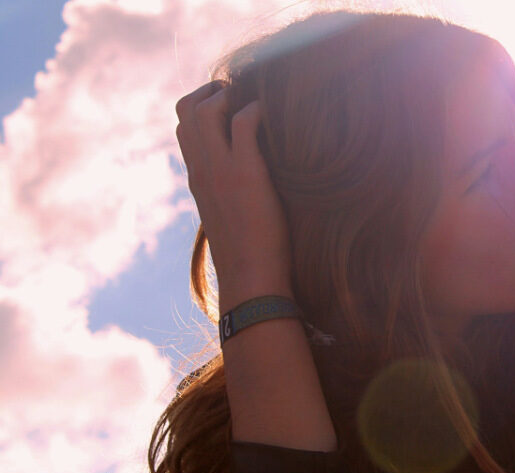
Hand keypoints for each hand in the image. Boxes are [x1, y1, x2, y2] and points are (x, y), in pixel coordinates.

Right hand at [175, 81, 292, 307]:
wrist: (251, 279)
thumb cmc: (248, 256)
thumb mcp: (230, 220)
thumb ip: (229, 197)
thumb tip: (246, 191)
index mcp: (197, 179)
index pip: (184, 129)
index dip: (200, 108)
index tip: (226, 105)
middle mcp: (201, 170)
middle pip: (185, 111)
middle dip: (209, 92)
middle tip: (237, 94)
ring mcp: (220, 170)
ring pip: (206, 110)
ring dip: (228, 95)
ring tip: (250, 99)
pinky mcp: (245, 173)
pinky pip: (243, 123)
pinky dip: (255, 109)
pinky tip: (270, 115)